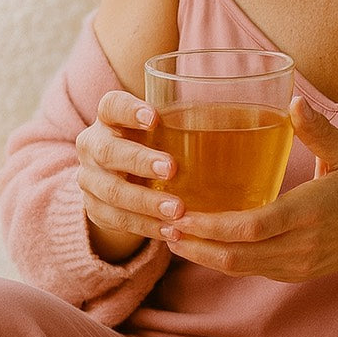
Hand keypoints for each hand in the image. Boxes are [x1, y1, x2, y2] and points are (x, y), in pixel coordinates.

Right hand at [75, 90, 182, 261]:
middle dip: (139, 161)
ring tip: (176, 210)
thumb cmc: (155, 142)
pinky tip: (171, 230)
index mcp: (109, 117)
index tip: (155, 117)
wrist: (121, 178)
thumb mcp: (164, 126)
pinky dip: (146, 226)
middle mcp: (93, 145)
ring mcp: (90, 180)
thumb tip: (247, 105)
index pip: (111, 106)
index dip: (129, 110)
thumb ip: (189, 114)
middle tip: (171, 169)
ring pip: (112, 192)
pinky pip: (118, 220)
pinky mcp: (96, 209)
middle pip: (108, 151)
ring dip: (146, 202)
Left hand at [161, 97, 337, 280]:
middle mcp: (302, 245)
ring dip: (206, 255)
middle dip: (197, 244)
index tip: (182, 213)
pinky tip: (205, 244)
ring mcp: (300, 264)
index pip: (253, 227)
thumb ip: (318, 130)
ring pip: (242, 268)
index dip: (213, 225)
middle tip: (164, 227)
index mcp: (311, 212)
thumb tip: (293, 100)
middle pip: (238, 255)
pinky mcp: (298, 271)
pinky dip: (226, 260)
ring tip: (174, 237)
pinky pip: (254, 269)